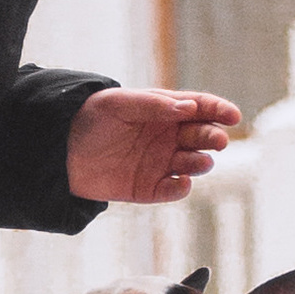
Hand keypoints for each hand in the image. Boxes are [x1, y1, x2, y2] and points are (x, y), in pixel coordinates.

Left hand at [66, 88, 241, 206]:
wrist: (61, 149)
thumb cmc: (91, 117)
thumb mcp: (120, 103)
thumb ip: (154, 105)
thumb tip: (189, 108)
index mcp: (165, 110)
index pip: (200, 107)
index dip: (219, 110)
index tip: (233, 115)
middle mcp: (168, 137)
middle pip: (202, 136)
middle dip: (213, 138)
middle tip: (217, 140)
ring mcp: (160, 163)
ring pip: (193, 164)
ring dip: (200, 162)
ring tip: (199, 161)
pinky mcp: (148, 188)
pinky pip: (171, 190)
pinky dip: (180, 188)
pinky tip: (181, 183)